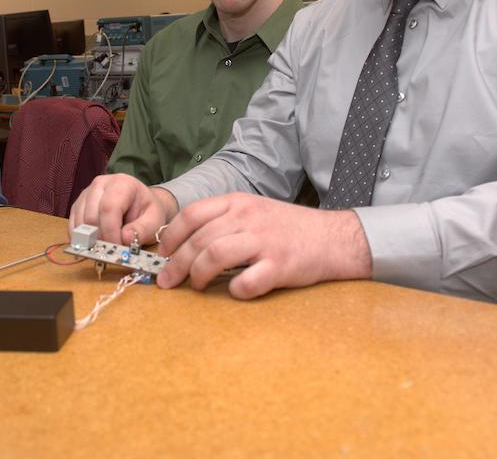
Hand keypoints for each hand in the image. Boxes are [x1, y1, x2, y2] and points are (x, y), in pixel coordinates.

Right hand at [68, 173, 178, 245]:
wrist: (140, 203)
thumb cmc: (146, 211)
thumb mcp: (154, 219)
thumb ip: (143, 229)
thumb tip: (124, 239)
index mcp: (121, 183)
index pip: (109, 208)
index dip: (111, 232)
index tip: (117, 249)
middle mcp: (100, 184)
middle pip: (91, 217)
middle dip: (101, 239)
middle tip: (112, 252)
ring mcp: (86, 194)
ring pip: (80, 223)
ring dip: (91, 241)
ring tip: (107, 247)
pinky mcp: (77, 206)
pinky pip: (73, 226)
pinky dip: (81, 240)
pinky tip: (95, 244)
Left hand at [155, 193, 372, 299]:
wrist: (334, 238)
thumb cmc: (289, 228)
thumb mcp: (254, 210)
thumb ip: (225, 220)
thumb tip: (187, 242)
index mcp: (238, 203)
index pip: (192, 214)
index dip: (171, 235)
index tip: (163, 253)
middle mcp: (248, 218)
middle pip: (199, 239)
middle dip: (177, 263)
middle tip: (167, 282)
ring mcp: (264, 241)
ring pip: (215, 256)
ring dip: (198, 275)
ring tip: (196, 286)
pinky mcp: (280, 266)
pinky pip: (248, 281)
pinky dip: (235, 290)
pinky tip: (235, 292)